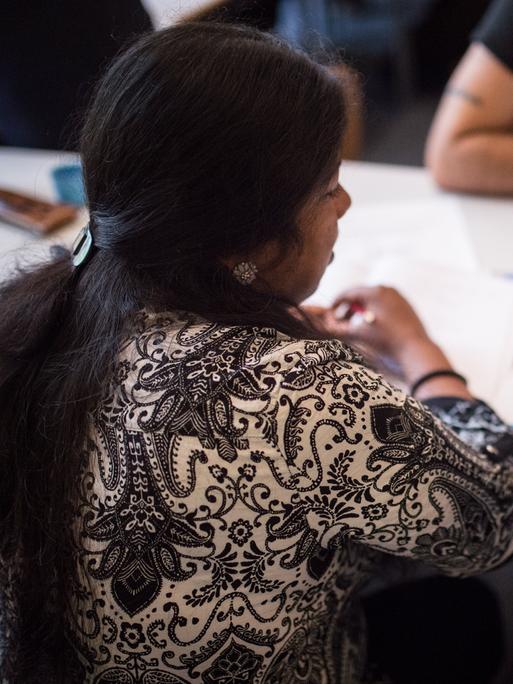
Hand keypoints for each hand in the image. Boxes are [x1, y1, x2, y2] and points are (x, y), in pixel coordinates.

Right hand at [302, 290, 471, 399]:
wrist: (416, 350)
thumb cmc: (385, 342)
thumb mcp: (357, 335)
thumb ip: (336, 329)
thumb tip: (319, 326)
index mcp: (374, 291)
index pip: (348, 292)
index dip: (335, 303)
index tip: (328, 314)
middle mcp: (386, 289)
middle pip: (360, 295)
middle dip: (348, 308)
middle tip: (340, 321)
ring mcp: (398, 296)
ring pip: (373, 300)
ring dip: (361, 311)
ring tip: (356, 325)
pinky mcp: (406, 305)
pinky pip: (384, 305)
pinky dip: (374, 313)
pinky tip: (372, 327)